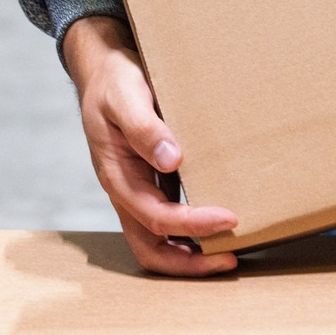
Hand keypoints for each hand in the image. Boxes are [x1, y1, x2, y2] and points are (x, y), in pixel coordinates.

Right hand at [61, 15, 238, 275]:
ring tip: (230, 253)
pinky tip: (219, 224)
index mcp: (117, 176)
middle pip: (151, 248)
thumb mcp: (125, 97)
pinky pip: (168, 220)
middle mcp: (126, 191)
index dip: (193, 224)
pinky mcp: (150, 184)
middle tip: (230, 260)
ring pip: (158, 241)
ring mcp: (137, 191)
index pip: (156, 217)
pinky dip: (192, 231)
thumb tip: (171, 160)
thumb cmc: (115, 82)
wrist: (104, 71)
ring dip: (191, 254)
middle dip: (189, 262)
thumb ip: (144, 128)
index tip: (230, 219)